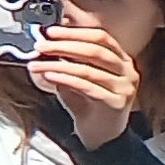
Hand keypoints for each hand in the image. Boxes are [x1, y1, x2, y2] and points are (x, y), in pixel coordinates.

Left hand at [30, 18, 145, 148]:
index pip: (100, 37)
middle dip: (64, 46)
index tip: (51, 31)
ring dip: (58, 64)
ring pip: (88, 69)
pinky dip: (65, 79)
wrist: (100, 132)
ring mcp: (125, 87)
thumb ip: (68, 58)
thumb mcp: (76, 74)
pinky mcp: (117, 103)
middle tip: (40, 46)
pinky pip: (88, 87)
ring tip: (36, 64)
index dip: (75, 32)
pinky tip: (49, 76)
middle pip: (95, 51)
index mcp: (121, 58)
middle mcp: (128, 70)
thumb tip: (46, 40)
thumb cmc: (86, 100)